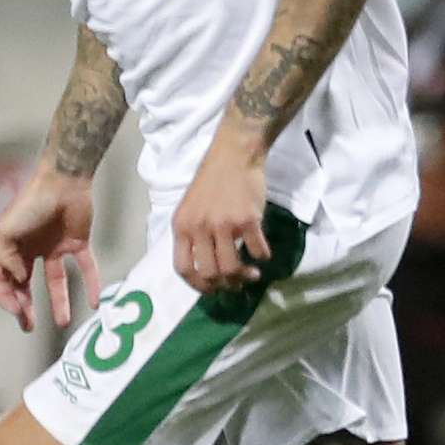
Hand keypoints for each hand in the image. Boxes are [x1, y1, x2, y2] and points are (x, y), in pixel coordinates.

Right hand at [0, 162, 98, 333]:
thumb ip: (6, 258)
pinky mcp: (78, 243)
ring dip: (59, 303)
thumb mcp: (6, 230)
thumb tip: (18, 278)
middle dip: (26, 307)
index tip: (16, 310)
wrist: (63, 182)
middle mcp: (32, 250)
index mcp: (11, 247)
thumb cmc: (31, 203)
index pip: (2, 279)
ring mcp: (55, 248)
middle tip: (30, 326)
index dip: (5, 296)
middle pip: (26, 285)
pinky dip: (91, 284)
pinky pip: (86, 268)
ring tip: (63, 322)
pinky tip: (94, 302)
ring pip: (56, 281)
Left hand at [171, 140, 272, 297]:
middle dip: (225, 285)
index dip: (197, 285)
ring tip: (252, 274)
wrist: (234, 155)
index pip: (182, 269)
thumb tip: (205, 267)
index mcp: (181, 227)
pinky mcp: (247, 220)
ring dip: (244, 277)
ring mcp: (223, 224)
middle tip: (236, 283)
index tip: (211, 289)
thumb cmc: (212, 181)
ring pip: (231, 268)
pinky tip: (263, 253)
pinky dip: (262, 256)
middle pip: (209, 273)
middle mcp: (199, 228)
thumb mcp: (190, 208)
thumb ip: (193, 234)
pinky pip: (257, 251)